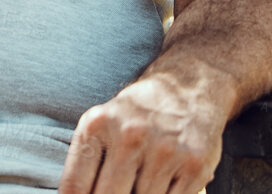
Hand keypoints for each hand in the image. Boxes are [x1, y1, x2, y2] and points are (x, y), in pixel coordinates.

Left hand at [58, 70, 230, 193]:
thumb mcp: (101, 125)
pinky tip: (161, 184)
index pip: (76, 186)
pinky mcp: (194, 166)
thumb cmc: (135, 115)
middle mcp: (130, 136)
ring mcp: (164, 151)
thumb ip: (87, 161)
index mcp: (98, 125)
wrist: (186, 88)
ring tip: (138, 181)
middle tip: (114, 190)